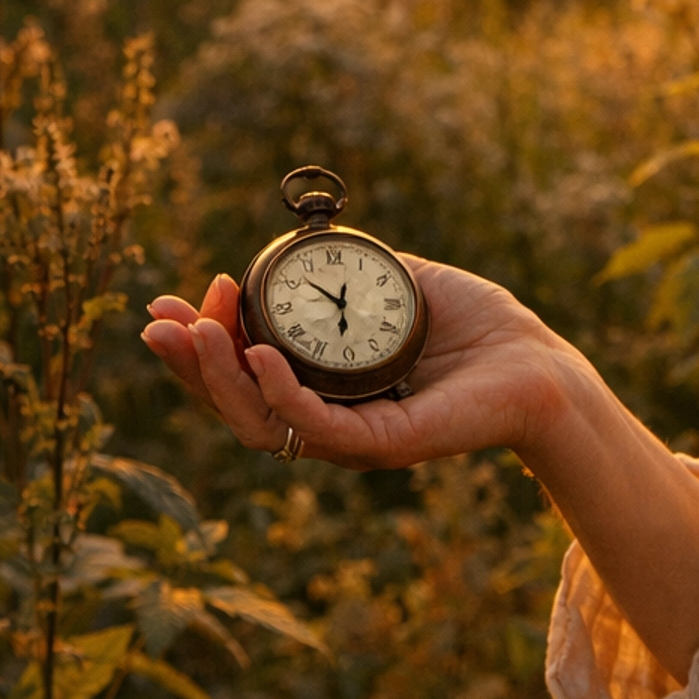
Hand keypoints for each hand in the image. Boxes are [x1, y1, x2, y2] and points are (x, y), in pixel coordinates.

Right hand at [142, 257, 583, 472]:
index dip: (204, 345)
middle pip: (238, 405)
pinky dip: (280, 392)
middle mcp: (330, 420)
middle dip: (191, 364)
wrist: (541, 364)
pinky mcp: (386, 445)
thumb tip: (296, 253)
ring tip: (196, 334)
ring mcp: (355, 438)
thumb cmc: (478, 327)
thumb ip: (350, 273)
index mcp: (326, 388)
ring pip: (264, 422)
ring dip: (220, 378)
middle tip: (157, 323)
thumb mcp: (398, 285)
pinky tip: (257, 356)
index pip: (245, 376)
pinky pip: (318, 425)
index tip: (173, 302)